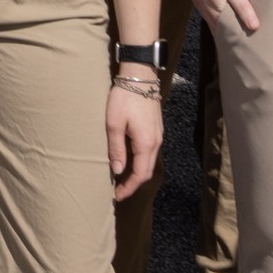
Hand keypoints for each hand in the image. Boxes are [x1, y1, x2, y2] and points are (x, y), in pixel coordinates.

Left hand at [105, 81, 162, 195]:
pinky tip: (129, 161)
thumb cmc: (124, 98)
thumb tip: (118, 171)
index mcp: (146, 143)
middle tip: (118, 192)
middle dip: (133, 184)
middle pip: (147, 171)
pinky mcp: (156, 130)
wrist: (140, 76)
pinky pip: (149, 152)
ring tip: (121, 179)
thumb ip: (116, 149)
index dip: (129, 188)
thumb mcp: (114, 124)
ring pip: (149, 162)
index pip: (140, 174)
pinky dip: (140, 162)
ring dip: (136, 173)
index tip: (116, 196)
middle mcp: (156, 142)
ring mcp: (158, 136)